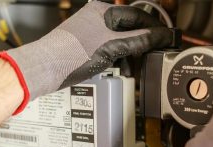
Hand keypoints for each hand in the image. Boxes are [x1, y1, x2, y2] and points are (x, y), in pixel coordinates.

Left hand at [0, 1, 171, 113]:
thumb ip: (140, 40)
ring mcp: (92, 32)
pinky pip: (110, 48)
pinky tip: (122, 68)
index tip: (166, 38)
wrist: (46, 69)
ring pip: (120, 40)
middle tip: (153, 53)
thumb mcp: (112, 46)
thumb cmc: (72, 54)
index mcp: (103, 11)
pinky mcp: (88, 45)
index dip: (154, 28)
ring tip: (135, 66)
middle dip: (142, 44)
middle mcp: (98, 18)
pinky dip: (119, 58)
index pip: (138, 17)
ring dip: (130, 53)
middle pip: (130, 29)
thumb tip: (162, 36)